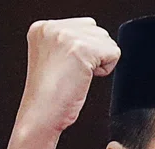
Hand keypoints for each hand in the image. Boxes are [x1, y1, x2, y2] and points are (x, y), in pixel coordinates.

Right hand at [16, 17, 120, 134]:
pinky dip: (105, 70)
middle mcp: (52, 28)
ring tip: (78, 76)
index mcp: (42, 28)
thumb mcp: (54, 58)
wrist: (41, 115)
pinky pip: (113, 53)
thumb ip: (70, 42)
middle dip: (94, 54)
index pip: (85, 26)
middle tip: (74, 73)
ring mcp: (66, 36)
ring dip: (99, 62)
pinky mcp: (81, 49)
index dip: (86, 51)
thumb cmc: (49, 96)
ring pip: (107, 41)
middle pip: (98, 31)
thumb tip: (97, 39)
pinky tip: (84, 79)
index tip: (69, 68)